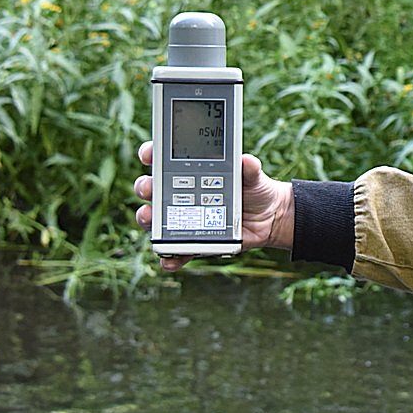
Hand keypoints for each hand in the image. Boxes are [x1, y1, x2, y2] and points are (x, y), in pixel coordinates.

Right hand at [134, 141, 294, 271]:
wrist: (268, 218)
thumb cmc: (254, 190)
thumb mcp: (253, 176)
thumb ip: (249, 169)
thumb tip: (247, 161)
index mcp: (189, 171)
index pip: (163, 159)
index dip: (150, 154)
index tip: (148, 155)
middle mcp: (179, 194)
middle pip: (152, 188)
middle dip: (145, 187)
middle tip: (148, 188)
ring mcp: (183, 217)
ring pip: (156, 218)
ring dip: (147, 218)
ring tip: (150, 218)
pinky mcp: (192, 239)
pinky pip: (175, 249)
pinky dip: (169, 255)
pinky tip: (169, 259)